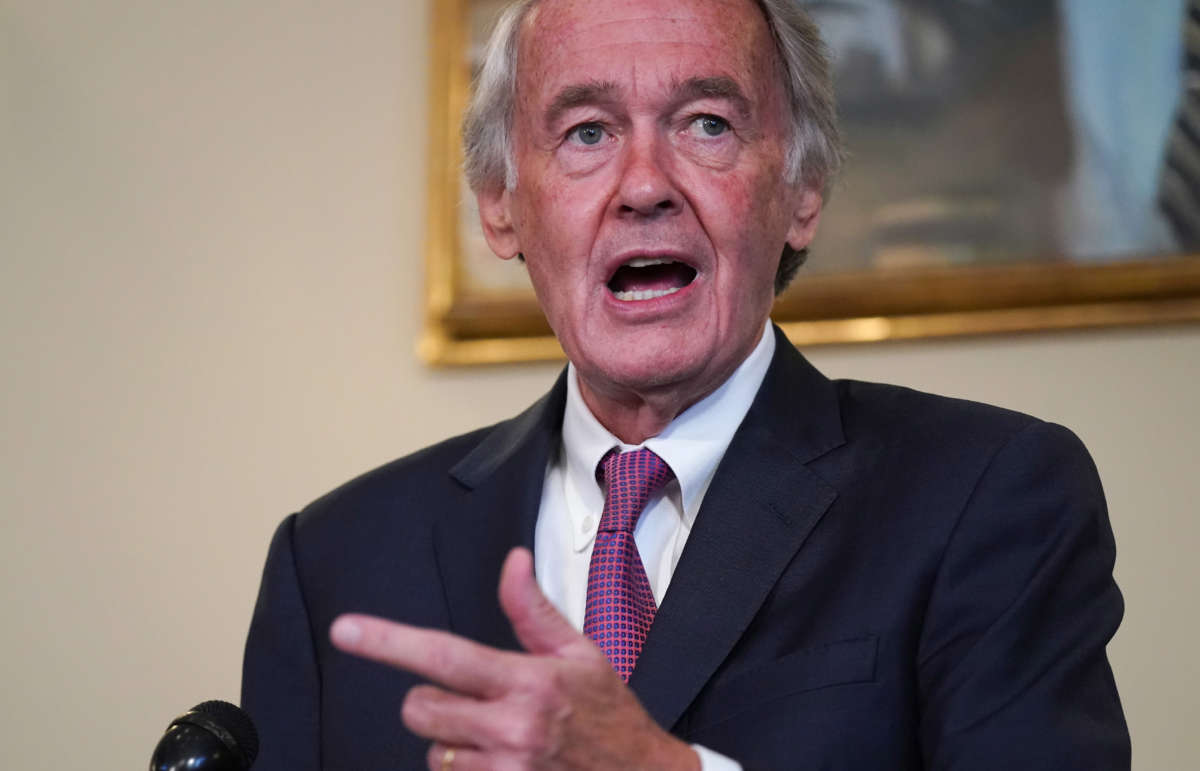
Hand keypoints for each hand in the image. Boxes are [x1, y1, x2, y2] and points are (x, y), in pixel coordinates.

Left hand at [330, 547, 699, 770]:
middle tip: (471, 701)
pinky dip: (468, 770)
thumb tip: (512, 562)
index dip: (389, 641)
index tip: (347, 630)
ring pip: (434, 752)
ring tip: (497, 738)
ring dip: (453, 743)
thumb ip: (532, 610)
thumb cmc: (608, 715)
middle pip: (420, 710)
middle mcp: (512, 728)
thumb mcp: (578, 653)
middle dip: (433, 703)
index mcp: (528, 682)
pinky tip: (500, 762)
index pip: (443, 656)